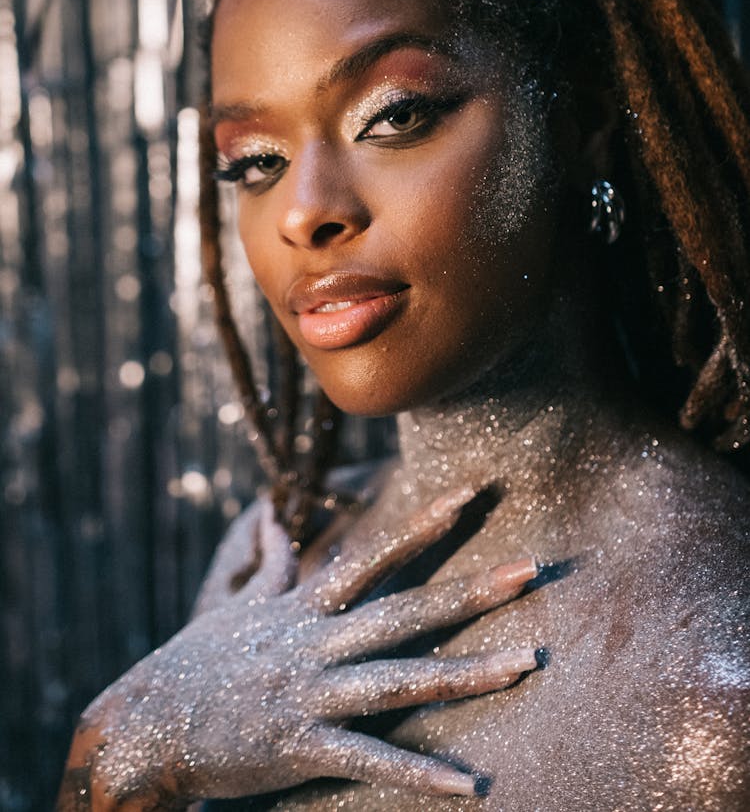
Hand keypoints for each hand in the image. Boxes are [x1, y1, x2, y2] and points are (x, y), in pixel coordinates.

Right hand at [57, 487, 538, 808]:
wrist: (147, 721)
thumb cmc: (196, 660)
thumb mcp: (237, 603)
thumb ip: (269, 562)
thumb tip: (271, 516)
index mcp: (308, 608)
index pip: (379, 556)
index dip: (427, 523)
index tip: (475, 492)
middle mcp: (318, 643)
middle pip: (407, 611)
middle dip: (472, 590)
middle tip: (533, 569)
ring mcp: (312, 693)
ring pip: (402, 679)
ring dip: (468, 672)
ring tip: (527, 662)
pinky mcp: (300, 745)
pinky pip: (370, 761)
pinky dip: (420, 774)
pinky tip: (470, 784)